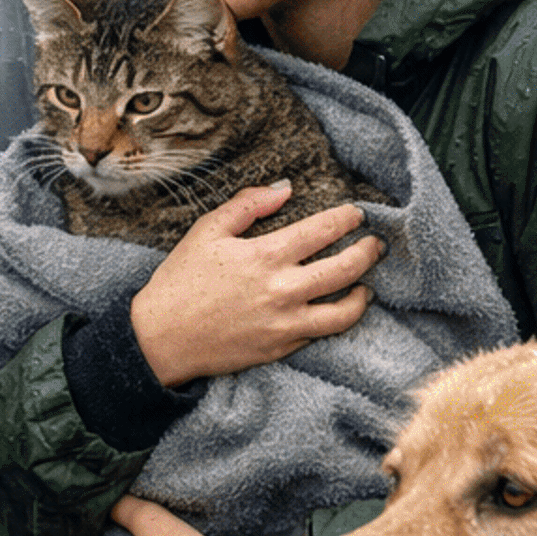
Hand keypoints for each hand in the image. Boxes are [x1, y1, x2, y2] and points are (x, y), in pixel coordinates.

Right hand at [129, 186, 381, 389]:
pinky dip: (338, 319)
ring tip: (367, 283)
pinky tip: (339, 309)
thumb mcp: (207, 230)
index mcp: (265, 255)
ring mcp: (285, 323)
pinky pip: (322, 334)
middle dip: (367, 252)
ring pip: (344, 310)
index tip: (357, 213)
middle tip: (375, 243)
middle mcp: (282, 289)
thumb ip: (248, 204)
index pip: (323, 230)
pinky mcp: (282, 348)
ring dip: (363, 292)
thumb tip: (284, 187)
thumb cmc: (180, 280)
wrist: (161, 338)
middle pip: (345, 268)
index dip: (347, 218)